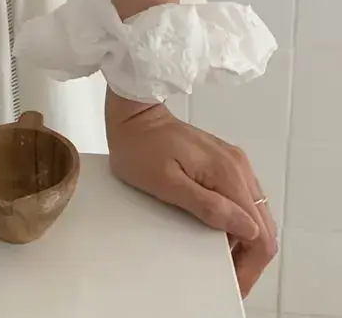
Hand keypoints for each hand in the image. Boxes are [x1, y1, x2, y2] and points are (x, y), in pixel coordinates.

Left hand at [105, 91, 277, 297]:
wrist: (133, 113)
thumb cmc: (140, 146)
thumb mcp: (167, 184)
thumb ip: (208, 206)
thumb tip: (246, 229)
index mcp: (228, 173)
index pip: (260, 232)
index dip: (250, 265)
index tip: (233, 282)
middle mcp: (238, 166)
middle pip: (263, 224)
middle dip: (249, 256)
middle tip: (227, 275)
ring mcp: (233, 162)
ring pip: (254, 212)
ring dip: (242, 239)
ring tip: (218, 256)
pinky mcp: (223, 161)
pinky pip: (240, 198)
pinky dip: (234, 220)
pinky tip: (214, 229)